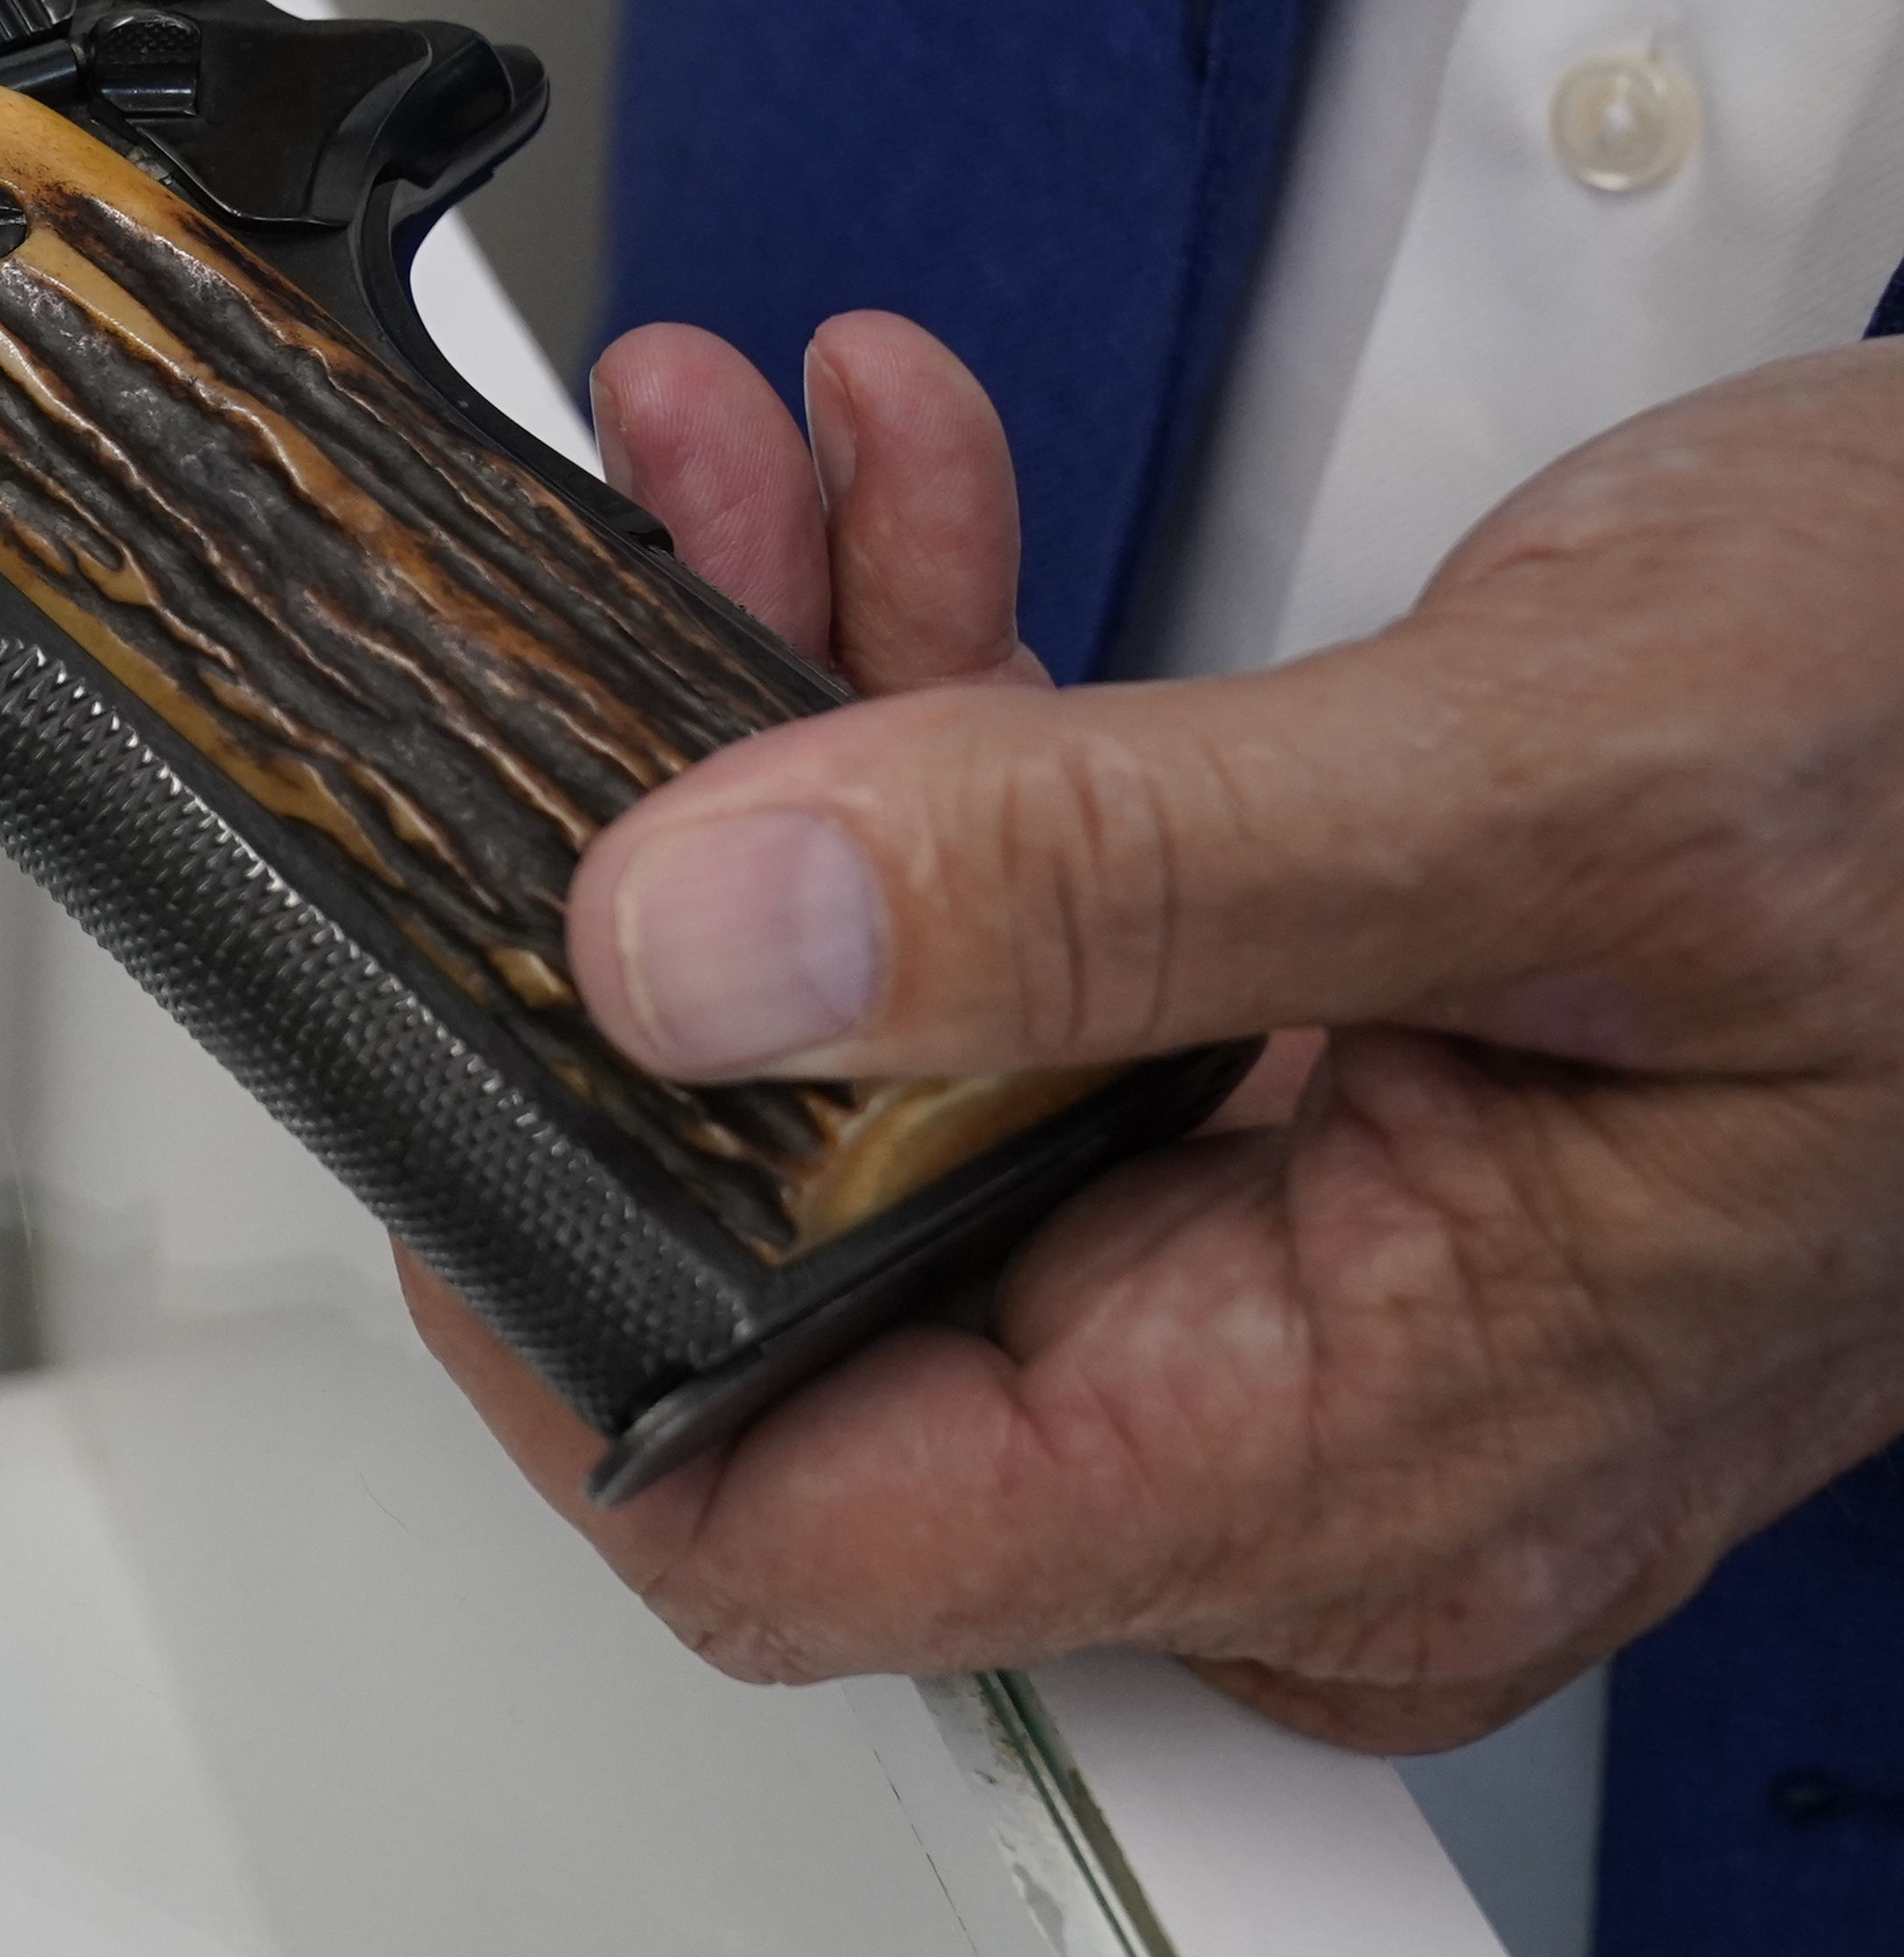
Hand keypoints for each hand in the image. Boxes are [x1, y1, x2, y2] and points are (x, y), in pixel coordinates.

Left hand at [400, 311, 1903, 1750]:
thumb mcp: (1553, 788)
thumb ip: (1111, 876)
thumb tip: (703, 949)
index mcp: (1363, 1446)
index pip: (808, 1517)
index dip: (565, 1302)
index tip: (445, 1039)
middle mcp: (1306, 1391)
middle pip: (807, 1232)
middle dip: (671, 898)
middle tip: (595, 626)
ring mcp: (1293, 1233)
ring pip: (892, 1036)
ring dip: (790, 729)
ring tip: (742, 481)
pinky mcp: (1290, 1075)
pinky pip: (1024, 932)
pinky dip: (938, 708)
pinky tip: (894, 505)